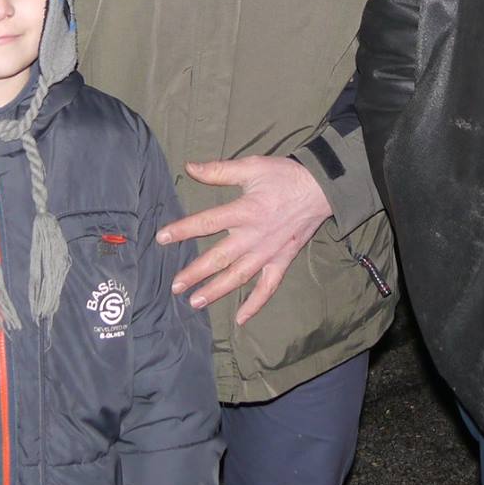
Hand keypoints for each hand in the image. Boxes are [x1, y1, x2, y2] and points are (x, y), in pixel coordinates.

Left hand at [157, 155, 332, 323]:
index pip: (207, 222)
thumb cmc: (285, 175)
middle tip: (175, 286)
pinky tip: (241, 318)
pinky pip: (268, 287)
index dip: (183, 230)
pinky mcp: (282, 261)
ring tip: (196, 302)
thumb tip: (189, 167)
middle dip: (195, 272)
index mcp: (245, 211)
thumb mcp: (252, 166)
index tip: (162, 238)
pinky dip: (256, 304)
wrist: (321, 188)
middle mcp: (254, 236)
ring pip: (239, 276)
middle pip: (219, 258)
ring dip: (216, 290)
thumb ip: (219, 170)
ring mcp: (268, 252)